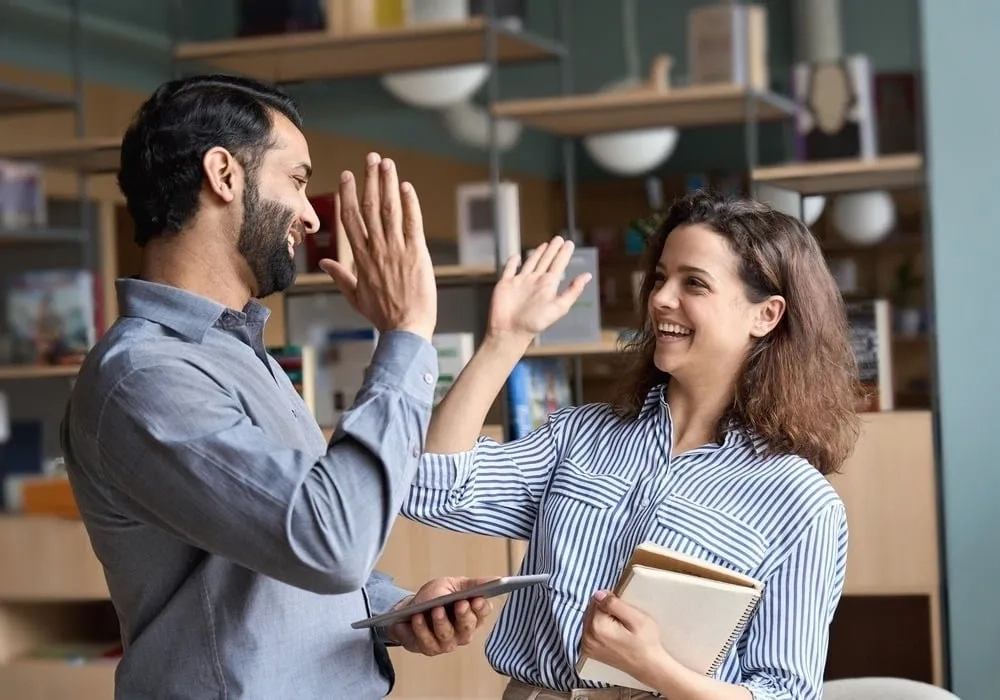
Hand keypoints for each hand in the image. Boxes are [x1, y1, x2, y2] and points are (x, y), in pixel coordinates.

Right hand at [319, 153, 436, 340]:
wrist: (405, 329)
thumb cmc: (383, 315)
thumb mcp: (356, 297)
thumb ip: (340, 277)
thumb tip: (326, 262)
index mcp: (360, 258)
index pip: (350, 219)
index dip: (348, 194)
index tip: (347, 175)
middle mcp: (376, 250)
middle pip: (369, 207)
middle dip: (369, 180)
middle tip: (371, 157)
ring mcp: (396, 250)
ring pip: (389, 210)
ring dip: (387, 184)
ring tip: (387, 163)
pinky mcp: (417, 254)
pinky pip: (412, 223)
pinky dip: (409, 204)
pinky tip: (406, 187)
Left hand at [386, 577, 495, 655]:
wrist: (408, 610)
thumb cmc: (434, 597)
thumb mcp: (453, 585)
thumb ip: (473, 584)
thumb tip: (498, 579)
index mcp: (473, 614)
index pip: (483, 612)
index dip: (481, 607)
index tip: (477, 599)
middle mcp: (464, 632)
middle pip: (468, 626)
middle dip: (464, 615)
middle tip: (460, 603)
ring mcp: (448, 643)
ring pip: (447, 635)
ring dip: (441, 622)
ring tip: (436, 609)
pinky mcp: (430, 649)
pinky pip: (427, 641)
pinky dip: (422, 628)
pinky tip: (418, 617)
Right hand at [486, 236, 591, 346]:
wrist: (510, 331)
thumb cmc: (534, 323)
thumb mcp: (559, 307)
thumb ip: (572, 291)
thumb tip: (588, 276)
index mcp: (548, 285)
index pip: (558, 265)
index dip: (564, 254)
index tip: (569, 243)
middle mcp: (535, 281)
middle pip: (546, 261)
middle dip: (553, 250)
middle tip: (559, 238)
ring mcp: (520, 282)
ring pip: (530, 263)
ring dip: (537, 253)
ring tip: (545, 244)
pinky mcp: (505, 284)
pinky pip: (509, 269)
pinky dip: (512, 262)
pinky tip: (516, 256)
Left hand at [580, 590, 669, 688]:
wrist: (648, 666)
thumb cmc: (646, 642)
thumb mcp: (636, 618)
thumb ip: (614, 604)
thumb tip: (598, 594)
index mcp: (597, 627)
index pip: (597, 600)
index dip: (612, 602)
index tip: (625, 612)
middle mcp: (587, 637)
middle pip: (591, 609)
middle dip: (605, 610)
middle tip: (624, 622)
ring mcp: (586, 645)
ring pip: (590, 618)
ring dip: (602, 619)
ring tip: (619, 629)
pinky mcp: (589, 650)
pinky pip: (589, 629)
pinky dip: (599, 628)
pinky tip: (613, 635)